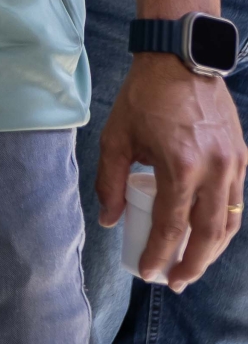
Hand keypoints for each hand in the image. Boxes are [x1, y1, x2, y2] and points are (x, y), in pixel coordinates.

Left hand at [97, 52, 247, 289]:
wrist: (181, 60)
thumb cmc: (144, 97)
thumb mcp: (116, 138)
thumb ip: (110, 183)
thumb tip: (109, 220)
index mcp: (180, 166)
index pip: (171, 225)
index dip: (160, 254)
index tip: (148, 273)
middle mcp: (214, 170)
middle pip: (208, 234)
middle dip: (192, 265)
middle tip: (175, 283)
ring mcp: (234, 164)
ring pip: (228, 222)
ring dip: (212, 251)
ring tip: (191, 267)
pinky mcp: (243, 157)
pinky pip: (236, 202)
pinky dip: (223, 225)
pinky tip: (207, 235)